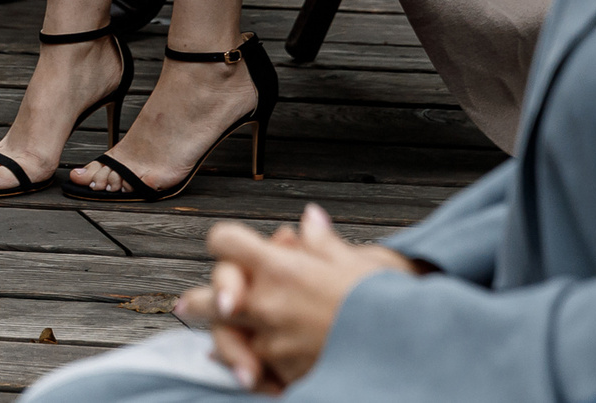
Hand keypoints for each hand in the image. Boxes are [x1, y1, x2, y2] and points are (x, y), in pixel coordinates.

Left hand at [179, 206, 423, 389]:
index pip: (226, 242)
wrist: (408, 351)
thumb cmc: (386, 301)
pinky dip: (244, 369)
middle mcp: (267, 305)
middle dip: (201, 299)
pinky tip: (240, 369)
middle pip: (210, 297)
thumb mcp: (357, 262)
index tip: (230, 246)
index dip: (227, 241)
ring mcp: (272, 344)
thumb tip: (309, 218)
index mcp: (280, 268)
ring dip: (217, 337)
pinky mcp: (285, 376)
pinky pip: (252, 373)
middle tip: (186, 304)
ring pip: (225, 339)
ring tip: (208, 340)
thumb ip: (323, 243)